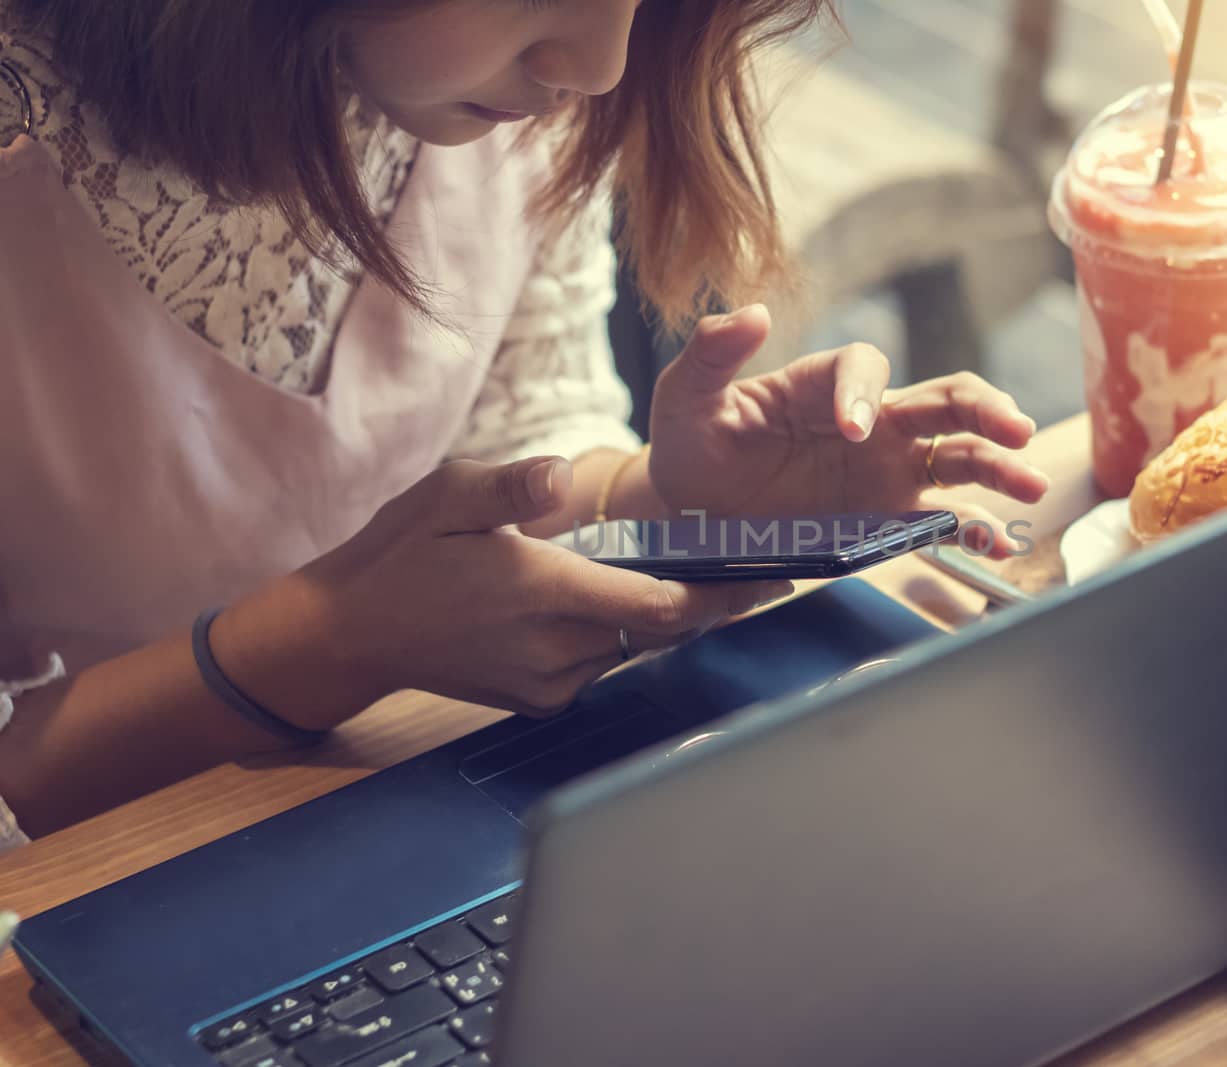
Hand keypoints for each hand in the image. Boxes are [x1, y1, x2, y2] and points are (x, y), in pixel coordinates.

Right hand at [283, 455, 790, 724]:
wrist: (351, 634)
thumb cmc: (400, 556)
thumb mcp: (448, 495)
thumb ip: (512, 485)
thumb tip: (558, 476)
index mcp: (545, 594)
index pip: (661, 606)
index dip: (720, 595)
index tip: (769, 578)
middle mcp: (557, 649)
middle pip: (660, 629)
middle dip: (708, 602)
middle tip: (760, 575)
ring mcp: (549, 682)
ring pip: (633, 647)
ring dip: (662, 617)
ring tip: (700, 580)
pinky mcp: (540, 698)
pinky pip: (602, 663)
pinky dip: (621, 634)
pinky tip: (622, 602)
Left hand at [647, 305, 1050, 556]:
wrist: (693, 516)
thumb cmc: (693, 446)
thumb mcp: (684, 397)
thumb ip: (711, 354)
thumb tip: (750, 312)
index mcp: (823, 383)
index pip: (865, 367)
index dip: (865, 392)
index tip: (853, 430)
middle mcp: (870, 420)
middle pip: (944, 399)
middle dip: (984, 410)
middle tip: (1016, 429)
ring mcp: (886, 470)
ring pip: (957, 456)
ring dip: (998, 466)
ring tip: (1032, 483)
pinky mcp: (886, 517)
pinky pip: (939, 518)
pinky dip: (971, 527)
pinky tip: (996, 540)